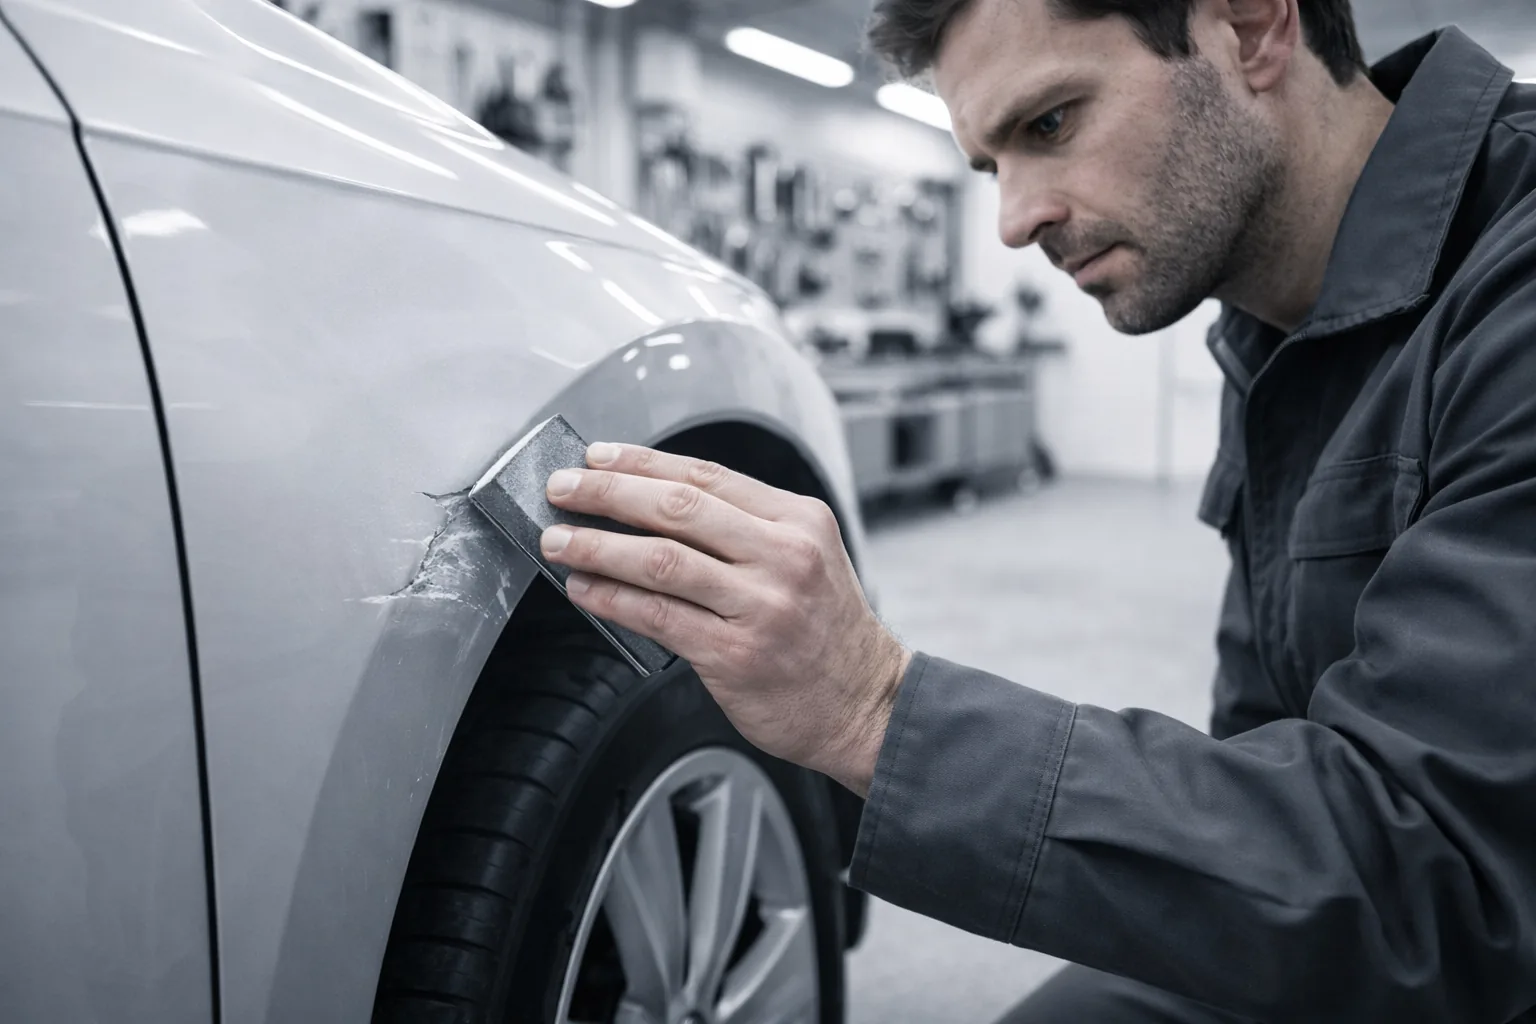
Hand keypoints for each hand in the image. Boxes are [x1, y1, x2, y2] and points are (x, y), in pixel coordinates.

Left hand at [539, 442, 910, 794]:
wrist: (867, 705)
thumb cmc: (827, 633)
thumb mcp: (808, 557)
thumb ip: (744, 529)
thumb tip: (651, 507)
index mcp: (799, 521)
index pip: (706, 476)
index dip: (642, 463)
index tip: (598, 458)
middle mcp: (784, 556)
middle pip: (677, 508)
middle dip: (608, 493)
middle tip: (564, 489)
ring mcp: (761, 607)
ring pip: (660, 560)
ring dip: (597, 547)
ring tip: (559, 541)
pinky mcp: (735, 655)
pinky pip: (658, 617)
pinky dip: (612, 599)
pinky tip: (584, 589)